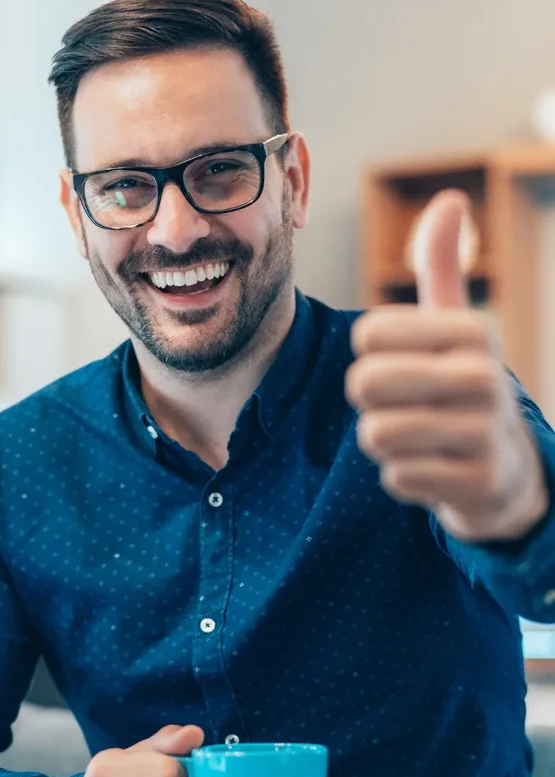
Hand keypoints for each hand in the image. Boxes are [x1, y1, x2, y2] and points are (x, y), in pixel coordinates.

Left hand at [346, 189, 548, 542]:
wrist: (506, 471)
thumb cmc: (463, 388)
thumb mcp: (457, 328)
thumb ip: (442, 268)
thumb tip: (449, 199)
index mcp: (471, 332)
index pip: (367, 336)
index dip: (370, 357)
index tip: (404, 365)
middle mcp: (483, 378)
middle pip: (364, 383)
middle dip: (371, 402)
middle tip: (405, 406)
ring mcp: (483, 433)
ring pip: (375, 434)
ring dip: (385, 442)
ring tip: (418, 437)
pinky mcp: (475, 482)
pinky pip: (395, 477)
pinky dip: (403, 477)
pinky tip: (433, 468)